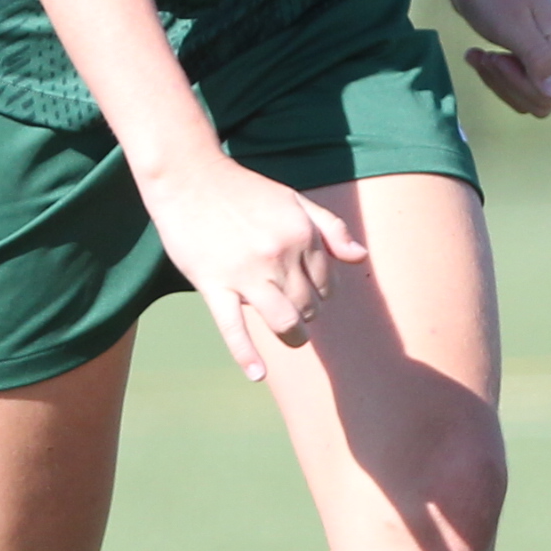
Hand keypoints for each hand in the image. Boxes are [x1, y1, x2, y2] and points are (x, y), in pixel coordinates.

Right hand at [139, 152, 366, 381]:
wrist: (189, 176)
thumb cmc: (242, 190)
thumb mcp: (294, 200)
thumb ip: (331, 228)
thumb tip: (361, 258)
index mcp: (301, 234)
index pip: (326, 282)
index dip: (322, 292)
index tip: (310, 292)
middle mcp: (278, 256)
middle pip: (307, 305)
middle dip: (308, 313)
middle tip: (299, 311)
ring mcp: (245, 273)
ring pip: (282, 320)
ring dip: (293, 336)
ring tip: (293, 338)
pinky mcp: (213, 284)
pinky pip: (233, 328)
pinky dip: (247, 355)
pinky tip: (258, 374)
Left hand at [445, 0, 550, 117]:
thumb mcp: (512, 27)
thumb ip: (537, 60)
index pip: (549, 96)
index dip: (517, 84)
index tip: (497, 57)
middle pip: (539, 101)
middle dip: (505, 83)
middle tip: (487, 56)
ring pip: (526, 98)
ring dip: (497, 80)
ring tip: (480, 55)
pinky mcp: (534, 58)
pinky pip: (517, 87)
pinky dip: (494, 76)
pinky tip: (478, 55)